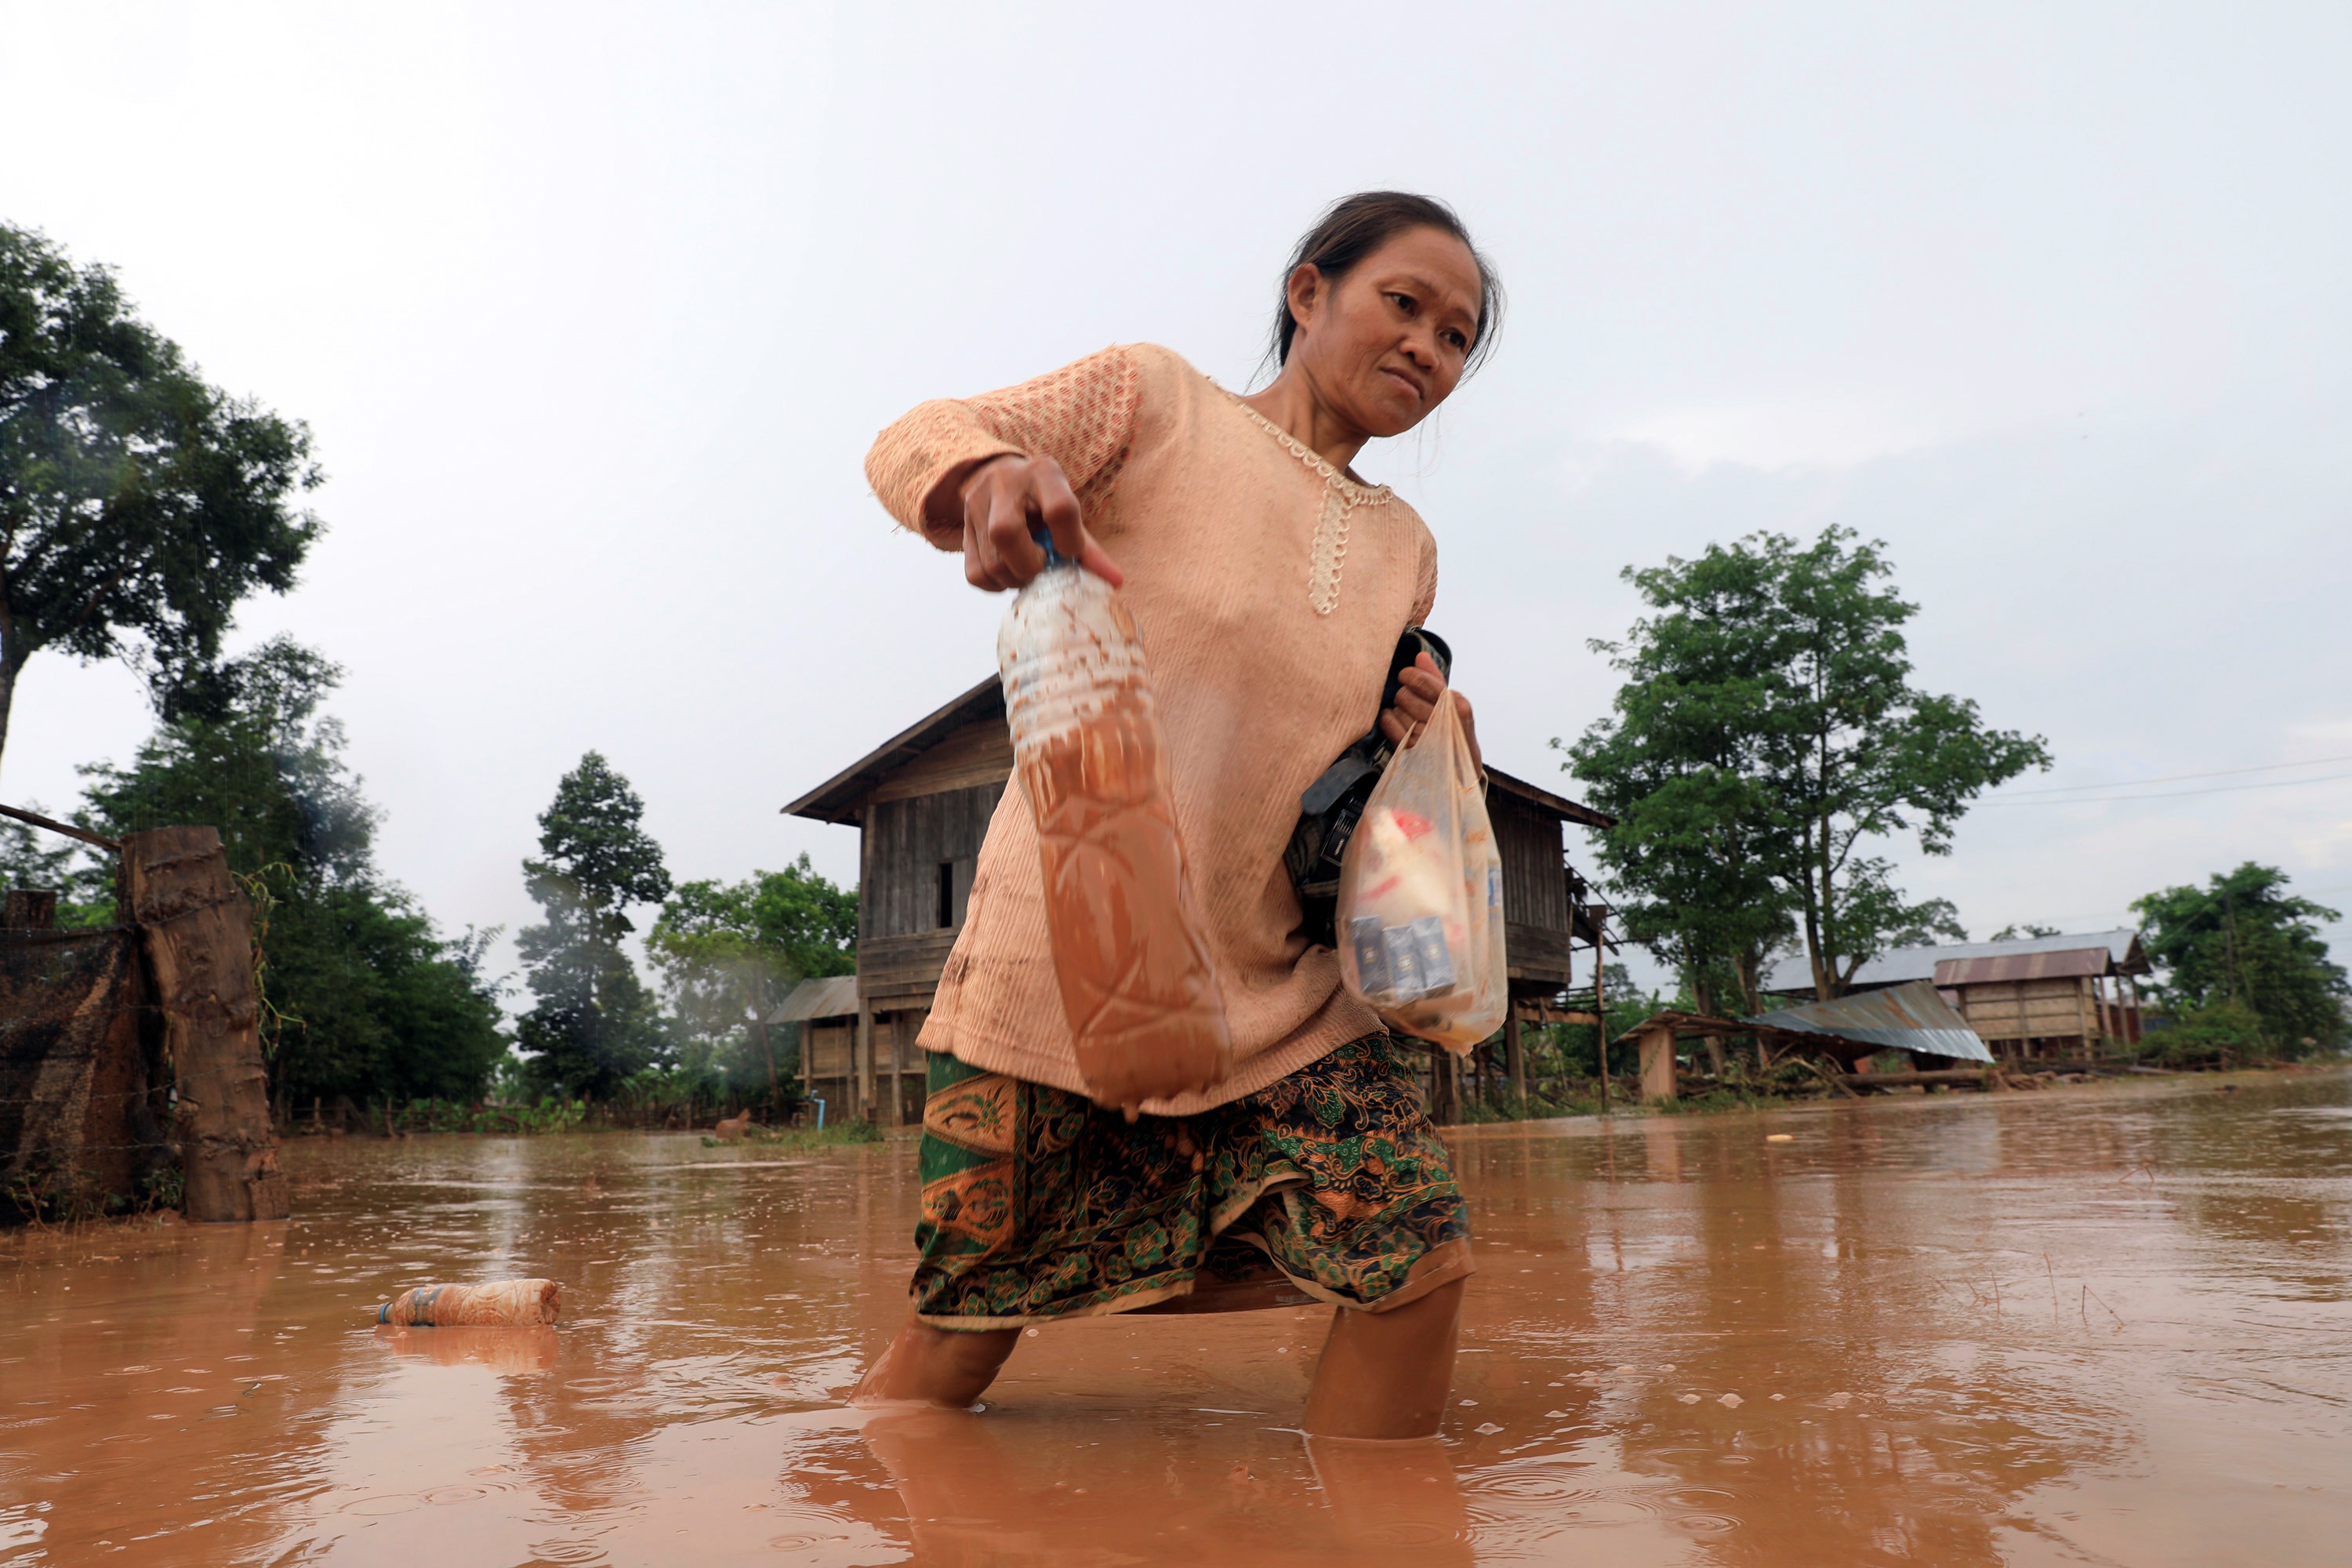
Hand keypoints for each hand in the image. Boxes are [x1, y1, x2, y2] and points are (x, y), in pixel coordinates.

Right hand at [951, 454, 1124, 590]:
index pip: (1060, 509)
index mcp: (1043, 473)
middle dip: (1028, 565)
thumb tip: (1115, 582)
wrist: (1003, 478)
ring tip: (1027, 569)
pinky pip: (975, 574)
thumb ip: (1088, 547)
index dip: (1069, 541)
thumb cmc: (1045, 501)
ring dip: (1014, 578)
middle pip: (1006, 533)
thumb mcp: (1068, 512)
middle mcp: (1005, 482)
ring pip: (991, 561)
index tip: (1069, 553)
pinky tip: (1009, 572)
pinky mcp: (963, 526)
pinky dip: (996, 584)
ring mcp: (977, 503)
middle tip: (1040, 566)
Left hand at [1380, 652, 1478, 765]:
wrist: (1461, 768)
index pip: (1424, 682)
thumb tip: (1421, 656)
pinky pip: (1390, 725)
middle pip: (1405, 695)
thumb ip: (1435, 679)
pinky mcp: (1412, 751)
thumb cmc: (1454, 730)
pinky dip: (1389, 720)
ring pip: (1397, 709)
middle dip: (1404, 693)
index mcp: (1457, 706)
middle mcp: (1443, 722)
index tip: (1406, 676)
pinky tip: (1396, 722)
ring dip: (1398, 709)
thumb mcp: (1452, 704)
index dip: (1410, 675)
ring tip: (1409, 716)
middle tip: (1410, 700)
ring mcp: (1426, 738)